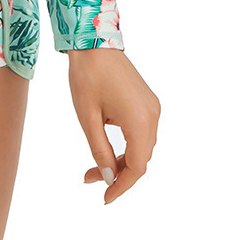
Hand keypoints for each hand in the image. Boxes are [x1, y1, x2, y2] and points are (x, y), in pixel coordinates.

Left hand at [67, 47, 159, 204]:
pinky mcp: (147, 101)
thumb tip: (109, 178)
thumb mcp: (88, 117)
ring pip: (141, 146)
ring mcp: (152, 107)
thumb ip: (100, 150)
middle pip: (141, 158)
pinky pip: (141, 132)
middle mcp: (152, 115)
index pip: (137, 167)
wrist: (93, 42)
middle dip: (117, 173)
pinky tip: (107, 146)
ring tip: (95, 164)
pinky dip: (126, 144)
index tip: (105, 198)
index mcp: (139, 121)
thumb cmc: (87, 76)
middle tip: (90, 177)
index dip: (122, 186)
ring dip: (121, 159)